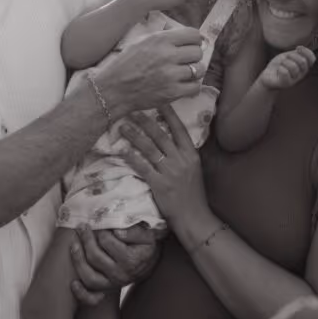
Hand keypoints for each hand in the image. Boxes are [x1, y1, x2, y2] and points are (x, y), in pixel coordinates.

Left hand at [69, 223, 160, 305]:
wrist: (150, 262)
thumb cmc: (146, 246)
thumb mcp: (147, 235)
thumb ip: (133, 232)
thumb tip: (116, 231)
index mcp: (130, 260)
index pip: (106, 242)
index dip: (100, 231)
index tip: (100, 224)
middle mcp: (120, 275)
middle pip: (95, 257)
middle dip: (86, 239)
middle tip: (82, 226)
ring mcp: (112, 284)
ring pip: (89, 277)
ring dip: (77, 260)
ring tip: (73, 244)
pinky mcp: (106, 290)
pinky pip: (91, 298)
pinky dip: (81, 293)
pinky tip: (73, 283)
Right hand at [97, 26, 203, 116]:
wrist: (113, 89)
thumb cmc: (124, 65)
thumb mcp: (140, 42)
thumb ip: (162, 38)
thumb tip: (181, 35)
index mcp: (160, 40)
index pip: (193, 34)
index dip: (194, 40)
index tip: (191, 45)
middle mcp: (168, 55)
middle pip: (198, 52)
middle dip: (193, 56)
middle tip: (186, 61)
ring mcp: (171, 75)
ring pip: (199, 69)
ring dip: (194, 71)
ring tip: (185, 74)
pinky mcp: (172, 92)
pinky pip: (195, 87)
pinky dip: (191, 86)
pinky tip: (184, 85)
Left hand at [119, 107, 207, 228]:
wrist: (194, 217)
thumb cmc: (193, 195)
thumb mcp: (194, 170)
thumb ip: (184, 155)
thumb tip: (172, 141)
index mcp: (191, 155)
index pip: (179, 129)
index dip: (169, 114)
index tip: (159, 101)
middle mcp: (181, 160)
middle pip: (161, 136)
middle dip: (146, 121)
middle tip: (133, 110)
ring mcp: (170, 172)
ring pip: (150, 149)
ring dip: (135, 136)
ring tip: (123, 127)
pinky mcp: (160, 184)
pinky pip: (143, 167)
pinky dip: (132, 158)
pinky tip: (122, 151)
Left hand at [259, 46, 314, 90]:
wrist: (268, 76)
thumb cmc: (279, 65)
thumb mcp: (289, 56)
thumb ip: (296, 53)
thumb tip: (300, 48)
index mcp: (304, 67)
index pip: (312, 59)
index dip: (306, 51)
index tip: (298, 48)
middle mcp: (301, 74)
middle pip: (302, 62)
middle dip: (292, 56)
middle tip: (286, 58)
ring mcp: (294, 80)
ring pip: (293, 66)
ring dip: (284, 62)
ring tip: (281, 65)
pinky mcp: (286, 84)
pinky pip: (285, 72)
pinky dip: (280, 68)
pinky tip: (278, 70)